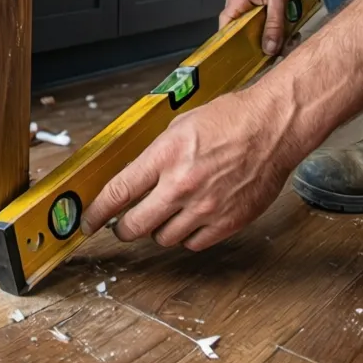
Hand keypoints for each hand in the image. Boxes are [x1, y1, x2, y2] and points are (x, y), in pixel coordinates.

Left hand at [80, 85, 294, 250]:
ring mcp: (205, 208)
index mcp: (166, 156)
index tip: (89, 221)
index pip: (118, 192)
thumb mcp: (180, 126)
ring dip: (158, 230)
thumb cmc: (232, 119)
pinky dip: (187, 235)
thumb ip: (157, 155)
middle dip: (123, 228)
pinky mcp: (228, 222)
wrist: (273, 128)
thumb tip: (138, 176)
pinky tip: (191, 219)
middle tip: (123, 225)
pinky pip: (194, 243)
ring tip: (165, 215)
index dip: (98, 212)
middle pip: (135, 225)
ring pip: (163, 239)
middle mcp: (181, 185)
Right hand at [219, 0, 296, 55]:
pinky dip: (272, 30)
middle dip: (254, 45)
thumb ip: (274, 25)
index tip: (239, 59)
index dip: (230, 45)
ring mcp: (248, 8)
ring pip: (252, 31)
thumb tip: (269, 48)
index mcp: (236, 3)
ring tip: (281, 42)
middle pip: (240, 34)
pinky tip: (284, 33)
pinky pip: (261, 25)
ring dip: (266, 37)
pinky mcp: (258, 9)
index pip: (225, 29)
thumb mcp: (278, 0)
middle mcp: (239, 7)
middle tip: (268, 53)